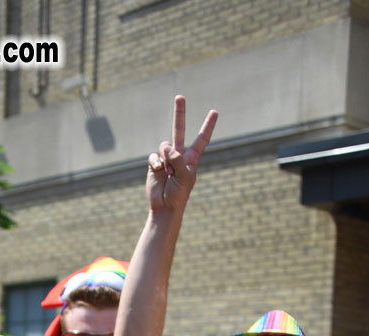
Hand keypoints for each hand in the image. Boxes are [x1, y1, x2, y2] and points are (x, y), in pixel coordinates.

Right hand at [146, 95, 217, 215]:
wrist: (165, 207)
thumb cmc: (179, 194)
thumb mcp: (185, 175)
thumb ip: (177, 158)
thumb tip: (164, 146)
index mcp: (191, 158)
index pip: (202, 138)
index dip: (208, 125)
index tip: (214, 112)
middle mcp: (179, 155)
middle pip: (179, 130)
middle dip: (179, 113)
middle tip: (180, 96)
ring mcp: (166, 159)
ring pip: (164, 146)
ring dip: (165, 158)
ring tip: (168, 172)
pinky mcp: (155, 164)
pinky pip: (154, 156)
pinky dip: (156, 163)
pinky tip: (159, 171)